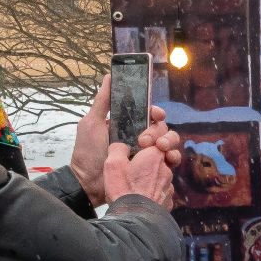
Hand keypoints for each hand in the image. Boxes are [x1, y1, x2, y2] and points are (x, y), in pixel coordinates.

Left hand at [73, 76, 177, 204]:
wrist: (88, 184)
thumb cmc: (88, 152)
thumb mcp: (92, 123)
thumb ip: (102, 101)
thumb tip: (109, 76)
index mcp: (127, 125)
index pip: (148, 114)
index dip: (155, 112)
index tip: (156, 114)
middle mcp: (140, 138)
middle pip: (161, 127)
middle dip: (158, 130)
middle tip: (145, 140)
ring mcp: (146, 154)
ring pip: (168, 142)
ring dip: (168, 142)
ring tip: (159, 150)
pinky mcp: (152, 169)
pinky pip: (169, 161)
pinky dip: (172, 158)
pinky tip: (168, 160)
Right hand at [103, 139, 175, 209]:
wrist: (135, 219)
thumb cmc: (123, 190)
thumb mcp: (112, 163)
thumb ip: (118, 149)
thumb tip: (122, 147)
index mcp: (155, 156)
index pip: (160, 138)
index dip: (149, 140)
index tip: (140, 145)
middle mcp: (166, 170)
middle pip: (162, 157)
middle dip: (152, 159)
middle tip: (139, 165)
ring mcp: (169, 187)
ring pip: (162, 176)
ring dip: (152, 177)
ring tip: (137, 185)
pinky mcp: (168, 201)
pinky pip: (162, 192)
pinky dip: (154, 192)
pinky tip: (142, 197)